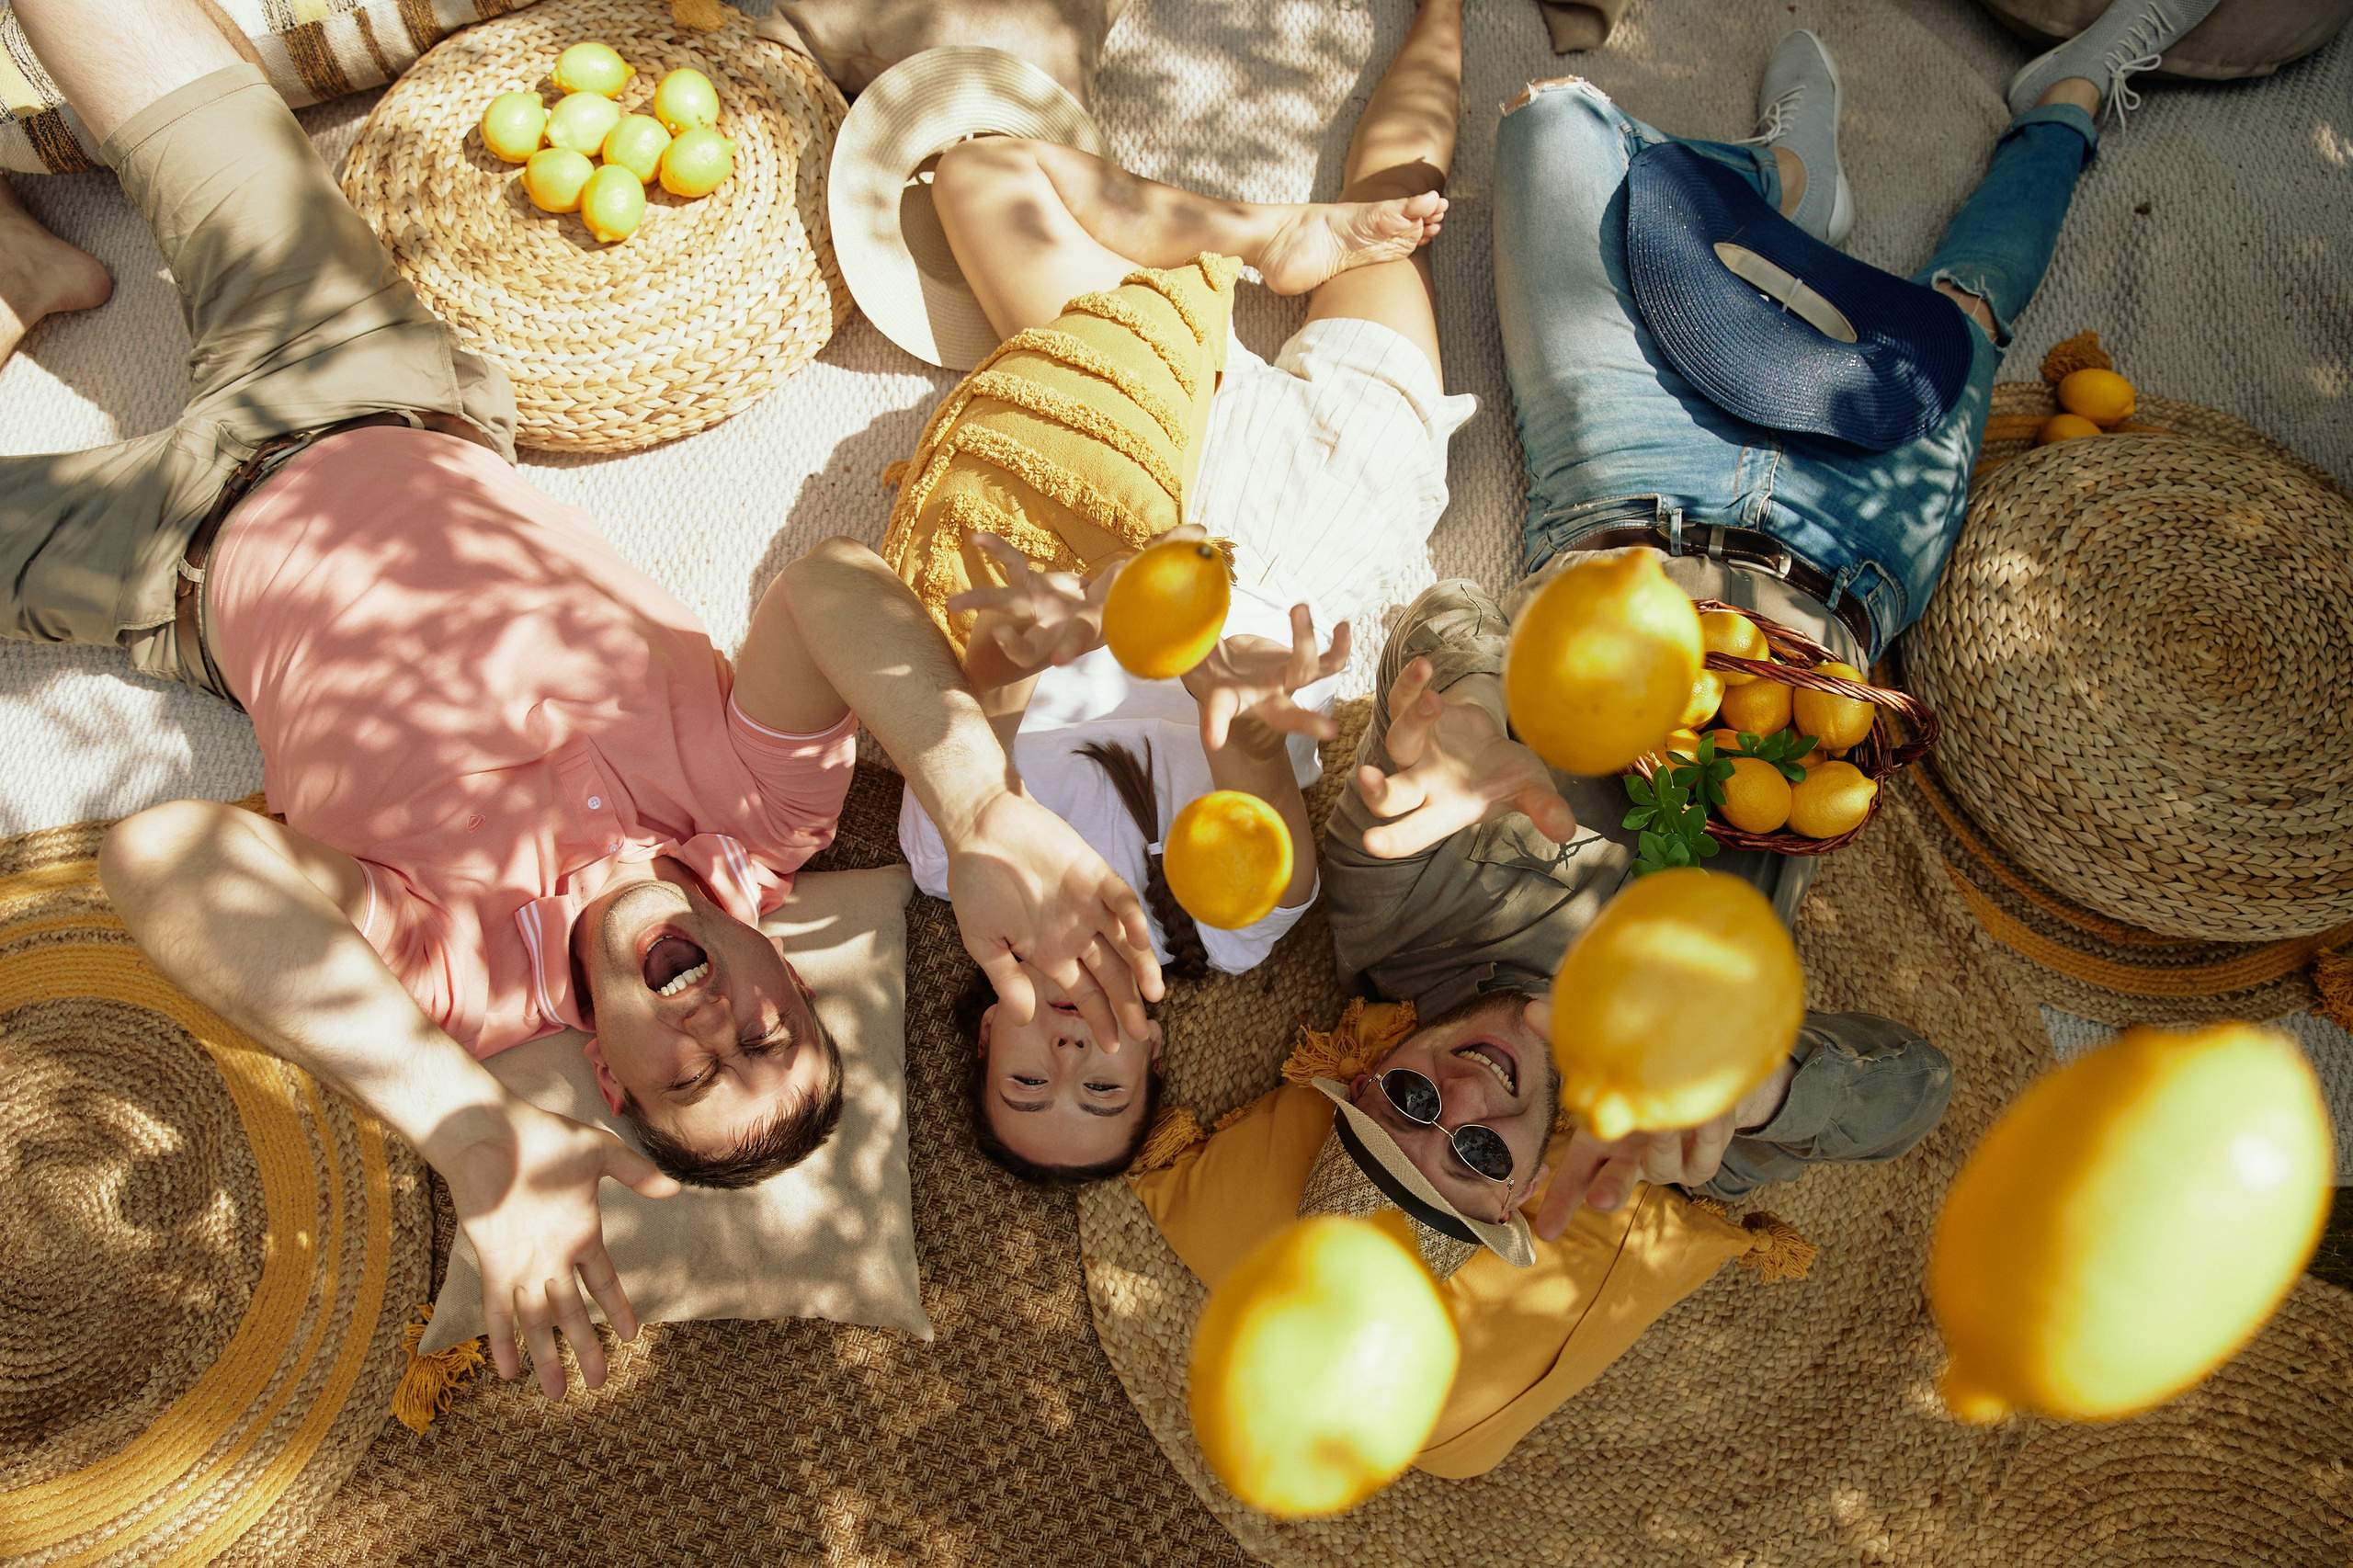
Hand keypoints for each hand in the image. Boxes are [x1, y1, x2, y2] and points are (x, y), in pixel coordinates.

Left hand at [433, 1098, 680, 1397]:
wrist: (492, 1131)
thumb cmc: (545, 1137)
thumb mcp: (599, 1153)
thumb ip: (634, 1173)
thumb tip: (673, 1190)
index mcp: (581, 1234)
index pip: (603, 1283)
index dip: (616, 1310)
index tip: (631, 1336)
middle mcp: (553, 1257)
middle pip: (573, 1314)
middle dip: (586, 1350)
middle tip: (600, 1384)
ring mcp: (523, 1263)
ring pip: (539, 1321)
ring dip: (547, 1357)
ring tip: (556, 1393)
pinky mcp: (494, 1262)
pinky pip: (498, 1309)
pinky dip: (503, 1339)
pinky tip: (507, 1370)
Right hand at [943, 787, 1165, 1042]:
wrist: (980, 827)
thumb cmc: (976, 883)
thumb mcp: (982, 940)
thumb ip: (1006, 978)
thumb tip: (1025, 1020)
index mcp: (1051, 953)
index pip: (1085, 993)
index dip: (1101, 1018)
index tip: (1114, 1045)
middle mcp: (1075, 933)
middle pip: (1111, 974)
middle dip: (1127, 1004)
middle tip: (1142, 1034)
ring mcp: (1088, 905)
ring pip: (1124, 941)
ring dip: (1141, 966)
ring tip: (1153, 994)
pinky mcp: (1094, 874)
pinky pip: (1121, 899)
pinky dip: (1132, 918)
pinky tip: (1140, 940)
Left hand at [946, 533, 1110, 676]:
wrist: (1102, 608)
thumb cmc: (1116, 609)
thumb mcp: (1125, 601)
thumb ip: (1123, 586)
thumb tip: (1130, 568)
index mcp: (1081, 631)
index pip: (1074, 643)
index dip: (1068, 650)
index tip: (1060, 660)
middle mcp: (1053, 625)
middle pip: (1030, 641)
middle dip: (1013, 644)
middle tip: (995, 635)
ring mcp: (1038, 604)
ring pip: (1007, 603)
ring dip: (980, 602)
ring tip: (951, 605)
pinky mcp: (1031, 583)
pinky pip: (1013, 563)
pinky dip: (996, 548)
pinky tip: (976, 537)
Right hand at [1181, 603, 1349, 754]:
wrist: (1226, 670)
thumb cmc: (1202, 668)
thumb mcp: (1185, 660)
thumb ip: (1178, 649)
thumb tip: (1153, 631)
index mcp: (1228, 700)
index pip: (1218, 711)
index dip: (1215, 725)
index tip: (1213, 741)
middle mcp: (1262, 700)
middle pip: (1285, 715)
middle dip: (1306, 723)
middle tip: (1329, 730)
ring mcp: (1286, 684)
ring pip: (1307, 671)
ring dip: (1308, 642)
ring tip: (1299, 608)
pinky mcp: (1302, 665)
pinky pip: (1328, 660)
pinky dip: (1340, 646)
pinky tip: (1345, 626)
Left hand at [1353, 658, 1576, 856]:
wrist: (1492, 743)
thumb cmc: (1507, 776)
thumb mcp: (1530, 790)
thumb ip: (1543, 808)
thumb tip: (1566, 830)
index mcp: (1444, 811)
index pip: (1413, 833)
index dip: (1393, 841)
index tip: (1371, 844)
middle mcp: (1420, 783)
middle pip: (1389, 795)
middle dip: (1376, 791)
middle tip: (1366, 777)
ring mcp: (1414, 748)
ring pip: (1398, 738)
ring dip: (1413, 721)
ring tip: (1436, 701)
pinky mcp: (1415, 714)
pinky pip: (1401, 699)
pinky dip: (1409, 683)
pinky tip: (1423, 665)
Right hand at [1525, 993, 1798, 1239]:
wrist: (1701, 1067)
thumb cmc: (1640, 1068)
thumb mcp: (1603, 1053)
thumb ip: (1565, 1033)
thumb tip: (1531, 1009)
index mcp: (1600, 1140)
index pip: (1573, 1175)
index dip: (1560, 1202)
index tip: (1546, 1231)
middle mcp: (1630, 1157)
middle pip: (1614, 1183)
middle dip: (1608, 1192)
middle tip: (1602, 1201)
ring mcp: (1666, 1163)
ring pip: (1661, 1166)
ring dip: (1661, 1145)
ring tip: (1664, 1121)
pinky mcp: (1703, 1161)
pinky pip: (1703, 1156)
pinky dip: (1704, 1135)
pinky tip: (1704, 1112)